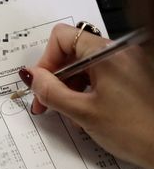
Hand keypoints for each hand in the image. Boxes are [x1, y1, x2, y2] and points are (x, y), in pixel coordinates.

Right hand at [22, 23, 153, 168]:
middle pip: (72, 51)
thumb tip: (31, 76)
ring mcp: (127, 63)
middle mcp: (119, 52)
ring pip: (84, 65)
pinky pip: (100, 75)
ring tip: (66, 112)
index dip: (46, 60)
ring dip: (69, 86)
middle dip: (54, 77)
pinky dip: (86, 89)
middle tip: (44, 102)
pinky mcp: (132, 76)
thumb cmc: (137, 131)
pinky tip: (84, 111)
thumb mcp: (83, 112)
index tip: (40, 83)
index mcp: (107, 53)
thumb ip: (51, 91)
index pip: (63, 37)